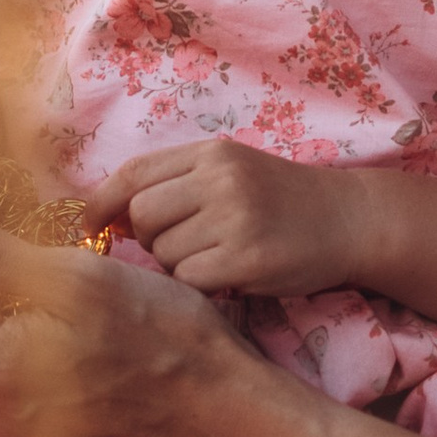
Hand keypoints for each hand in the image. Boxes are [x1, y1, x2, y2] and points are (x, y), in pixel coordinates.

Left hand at [87, 139, 370, 295]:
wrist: (347, 220)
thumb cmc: (279, 200)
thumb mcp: (231, 172)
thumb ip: (176, 183)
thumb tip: (109, 215)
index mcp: (212, 152)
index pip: (133, 173)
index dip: (100, 203)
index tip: (88, 226)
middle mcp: (221, 179)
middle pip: (143, 215)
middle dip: (149, 238)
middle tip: (182, 244)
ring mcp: (236, 218)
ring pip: (165, 253)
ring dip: (179, 264)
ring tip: (215, 256)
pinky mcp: (248, 259)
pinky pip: (191, 280)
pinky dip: (201, 284)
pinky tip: (229, 273)